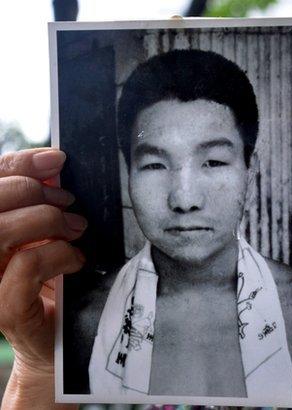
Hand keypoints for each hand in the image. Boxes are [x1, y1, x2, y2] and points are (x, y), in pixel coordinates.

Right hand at [0, 149, 85, 409]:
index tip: (56, 159)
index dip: (19, 165)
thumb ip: (39, 204)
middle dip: (35, 192)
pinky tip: (75, 260)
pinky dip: (58, 255)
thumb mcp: (42, 236)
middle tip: (68, 202)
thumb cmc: (48, 285)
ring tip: (75, 229)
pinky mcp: (3, 309)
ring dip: (47, 221)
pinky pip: (27, 265)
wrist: (53, 342)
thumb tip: (53, 167)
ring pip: (1, 230)